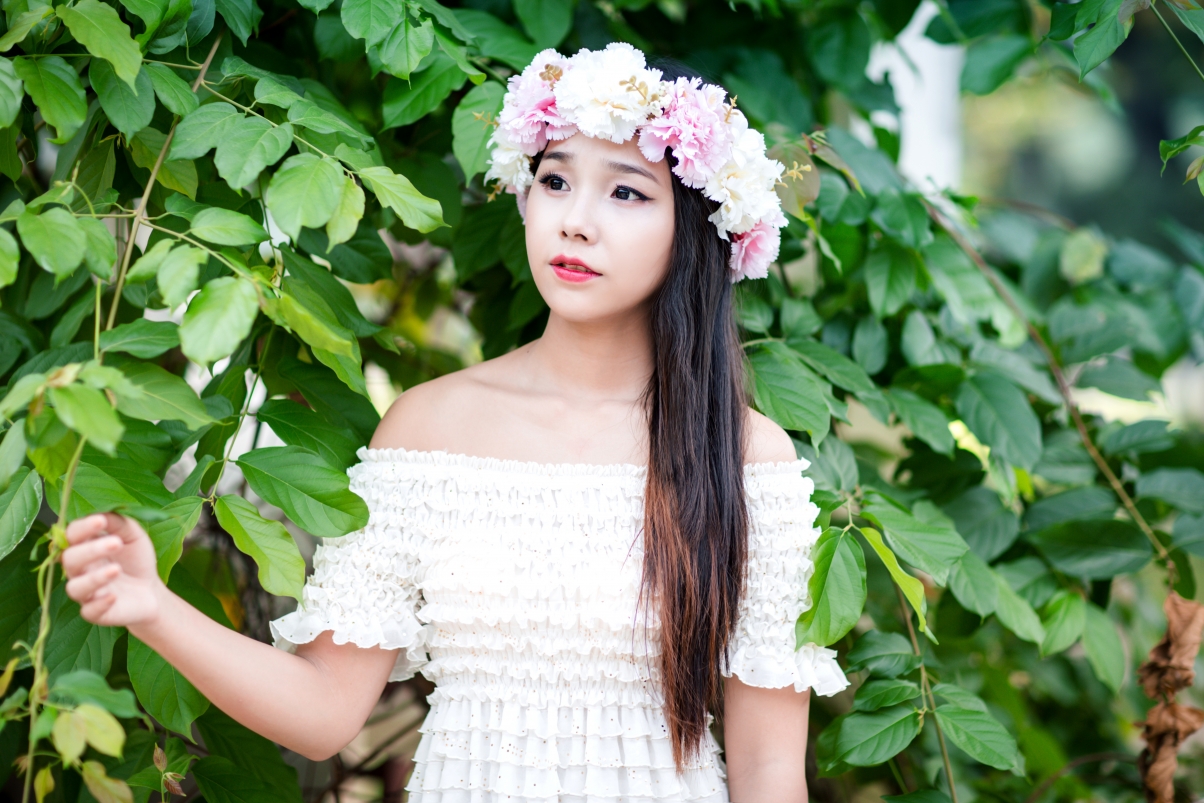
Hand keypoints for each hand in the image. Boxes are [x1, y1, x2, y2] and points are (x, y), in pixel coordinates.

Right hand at [62, 513, 166, 627]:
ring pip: (75, 587)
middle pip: (69, 560)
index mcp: (84, 547)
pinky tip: (113, 596)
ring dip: (94, 578)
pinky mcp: (95, 612)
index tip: (100, 520)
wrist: (151, 590)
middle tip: (116, 543)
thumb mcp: (133, 535)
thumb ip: (118, 522)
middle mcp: (79, 570)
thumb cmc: (136, 559)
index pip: (71, 535)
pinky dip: (99, 603)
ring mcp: (85, 592)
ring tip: (116, 569)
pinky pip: (89, 611)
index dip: (82, 528)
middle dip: (91, 550)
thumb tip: (102, 513)